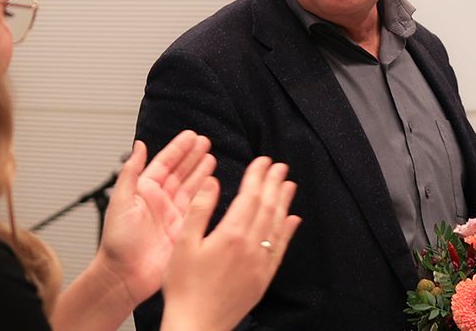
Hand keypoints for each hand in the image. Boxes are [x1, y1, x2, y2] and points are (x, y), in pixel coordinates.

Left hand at [97, 131, 215, 307]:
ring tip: (211, 158)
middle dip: (193, 156)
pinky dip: (206, 194)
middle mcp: (160, 202)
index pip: (164, 164)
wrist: (124, 276)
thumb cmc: (117, 244)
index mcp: (144, 192)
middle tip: (206, 142)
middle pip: (181, 172)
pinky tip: (213, 184)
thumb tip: (138, 146)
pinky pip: (197, 208)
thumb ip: (131, 172)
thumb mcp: (120, 202)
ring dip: (201, 172)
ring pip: (191, 187)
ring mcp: (173, 216)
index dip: (178, 149)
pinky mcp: (183, 230)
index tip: (190, 136)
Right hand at [161, 157, 301, 330]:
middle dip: (274, 183)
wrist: (197, 326)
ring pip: (277, 225)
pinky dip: (288, 231)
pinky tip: (292, 220)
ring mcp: (260, 263)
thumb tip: (212, 182)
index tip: (262, 161)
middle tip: (280, 166)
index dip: (258, 176)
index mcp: (230, 235)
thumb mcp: (183, 244)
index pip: (250, 196)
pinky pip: (280, 248)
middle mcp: (250, 247)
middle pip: (267, 207)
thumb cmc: (184, 288)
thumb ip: (199, 210)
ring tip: (289, 185)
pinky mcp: (263, 278)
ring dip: (284, 202)